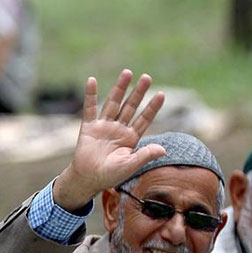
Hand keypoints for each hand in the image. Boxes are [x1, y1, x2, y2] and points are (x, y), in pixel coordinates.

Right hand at [52, 69, 165, 210]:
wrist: (88, 179)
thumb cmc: (110, 175)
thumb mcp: (130, 166)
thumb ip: (145, 156)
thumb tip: (163, 149)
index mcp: (130, 138)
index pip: (144, 119)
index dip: (152, 108)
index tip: (161, 94)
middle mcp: (119, 129)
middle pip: (130, 107)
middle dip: (138, 92)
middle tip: (147, 77)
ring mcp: (104, 126)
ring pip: (113, 103)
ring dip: (120, 88)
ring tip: (127, 73)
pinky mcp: (89, 127)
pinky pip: (89, 109)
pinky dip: (90, 95)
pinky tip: (92, 81)